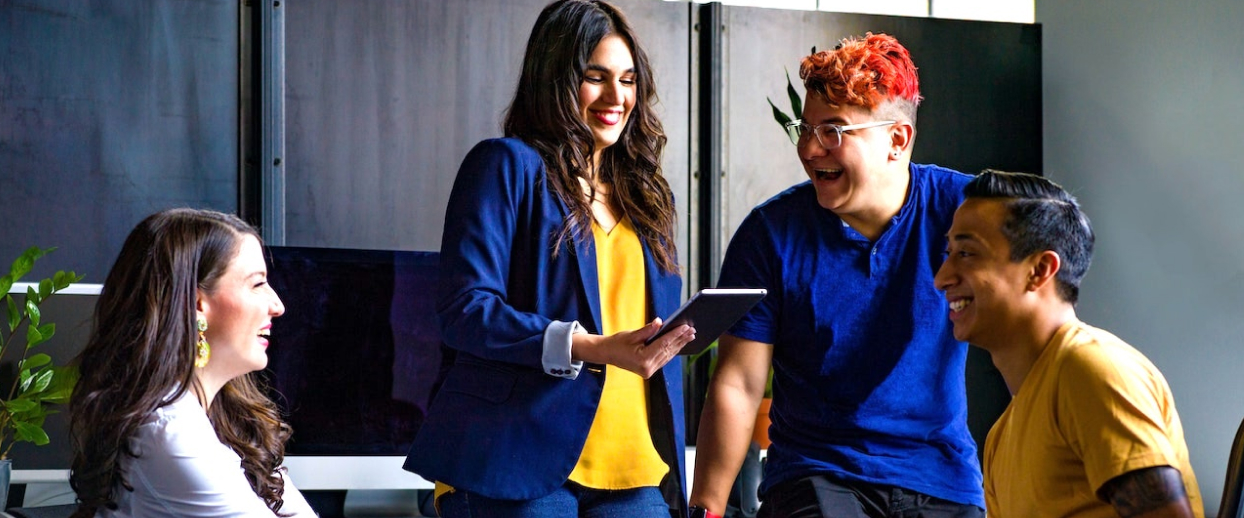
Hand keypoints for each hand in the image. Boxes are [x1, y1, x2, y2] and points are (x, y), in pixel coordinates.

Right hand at [573, 319, 694, 377]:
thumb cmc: (617, 343)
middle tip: (692, 330)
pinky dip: (672, 350)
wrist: (607, 354)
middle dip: (681, 339)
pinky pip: (664, 359)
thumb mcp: (632, 335)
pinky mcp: (650, 370)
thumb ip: (648, 330)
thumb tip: (660, 322)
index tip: (685, 326)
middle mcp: (648, 368)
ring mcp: (649, 371)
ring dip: (679, 345)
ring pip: (668, 356)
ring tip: (690, 336)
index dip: (675, 334)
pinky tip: (680, 343)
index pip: (663, 344)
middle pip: (668, 351)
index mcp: (643, 360)